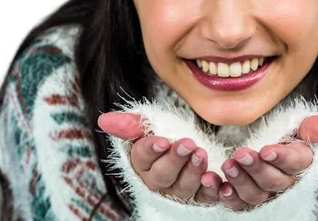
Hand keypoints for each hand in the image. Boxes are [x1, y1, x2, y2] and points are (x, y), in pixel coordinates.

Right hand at [97, 112, 221, 203]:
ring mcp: (178, 191)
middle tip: (188, 144)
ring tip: (201, 154)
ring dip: (193, 172)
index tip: (163, 140)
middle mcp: (157, 181)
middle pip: (162, 175)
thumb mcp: (150, 126)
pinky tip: (214, 178)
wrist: (191, 148)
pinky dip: (210, 190)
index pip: (142, 158)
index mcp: (142, 163)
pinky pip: (204, 198)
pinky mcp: (198, 197)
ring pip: (182, 188)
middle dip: (175, 160)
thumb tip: (103, 120)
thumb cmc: (167, 136)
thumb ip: (131, 124)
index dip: (152, 150)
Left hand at [218, 114, 317, 210]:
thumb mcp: (296, 127)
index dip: (281, 158)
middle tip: (240, 154)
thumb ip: (311, 127)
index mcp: (301, 163)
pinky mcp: (248, 203)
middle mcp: (286, 184)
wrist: (263, 150)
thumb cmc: (283, 137)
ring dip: (240, 181)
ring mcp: (267, 196)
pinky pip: (239, 205)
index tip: (265, 150)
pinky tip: (220, 186)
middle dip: (257, 168)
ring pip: (256, 196)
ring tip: (228, 165)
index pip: (296, 163)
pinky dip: (228, 197)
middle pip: (274, 182)